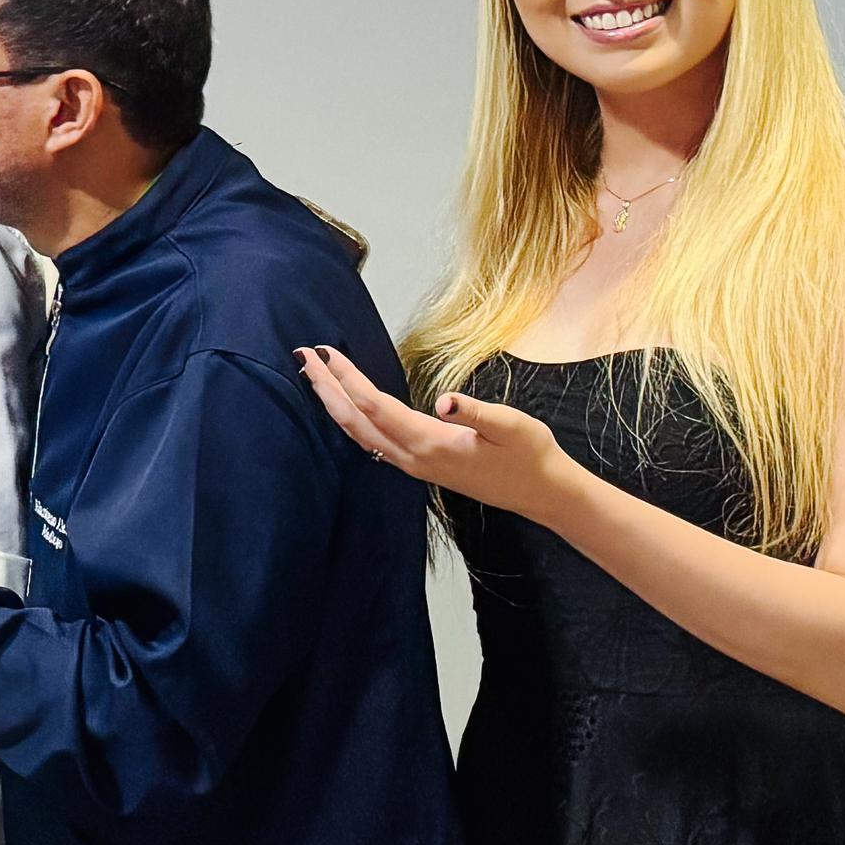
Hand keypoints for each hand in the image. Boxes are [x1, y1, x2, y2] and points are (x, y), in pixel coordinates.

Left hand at [295, 346, 576, 519]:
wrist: (542, 492)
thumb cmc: (530, 454)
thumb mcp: (513, 426)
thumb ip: (478, 412)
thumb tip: (447, 402)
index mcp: (430, 443)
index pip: (375, 407)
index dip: (347, 379)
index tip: (326, 352)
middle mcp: (412, 457)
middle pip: (355, 421)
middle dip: (326, 388)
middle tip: (303, 355)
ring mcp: (413, 465)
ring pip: (358, 434)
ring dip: (333, 402)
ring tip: (314, 375)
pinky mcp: (418, 466)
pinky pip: (371, 441)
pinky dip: (350, 418)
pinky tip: (345, 406)